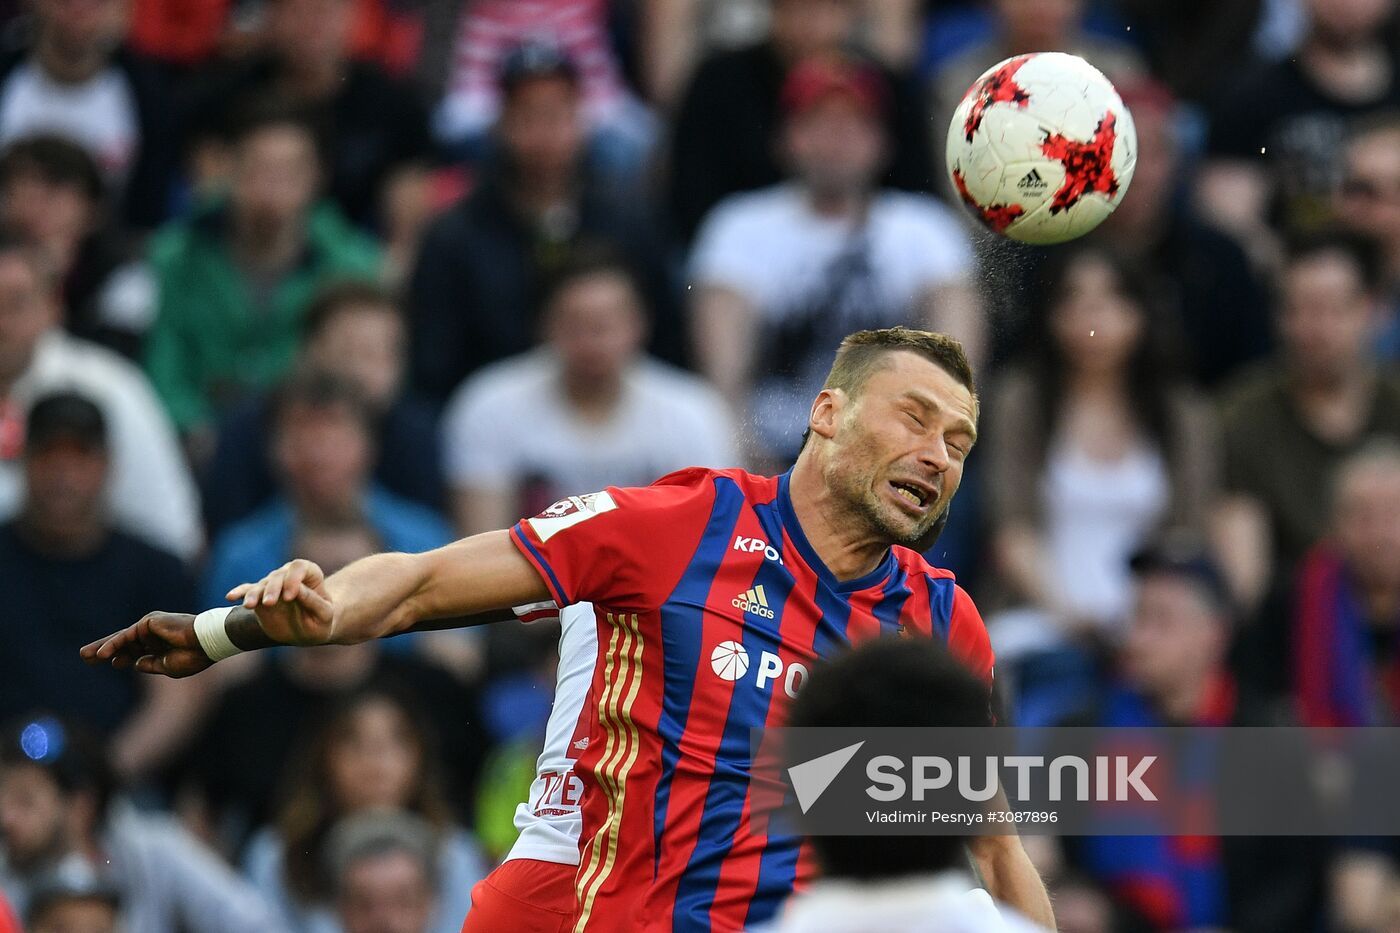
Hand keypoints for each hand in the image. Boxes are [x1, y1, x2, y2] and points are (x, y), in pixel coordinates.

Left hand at [80, 612, 212, 677]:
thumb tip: (134, 664)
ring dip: (102, 648)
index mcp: (160, 645)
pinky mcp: (148, 622)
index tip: (111, 663)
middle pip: (123, 643)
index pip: (135, 650)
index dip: (121, 656)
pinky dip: (113, 645)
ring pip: (122, 639)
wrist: (207, 643)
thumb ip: (151, 665)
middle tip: (85, 657)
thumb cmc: (194, 656)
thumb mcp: (168, 667)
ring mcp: (150, 627)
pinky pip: (126, 636)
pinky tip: (101, 655)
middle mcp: (154, 634)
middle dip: (105, 651)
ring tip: (85, 656)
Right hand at [226, 559, 335, 645]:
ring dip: (254, 594)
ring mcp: (273, 586)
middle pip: (278, 575)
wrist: (308, 631)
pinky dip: (240, 593)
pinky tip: (230, 596)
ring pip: (261, 585)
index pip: (299, 567)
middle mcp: (289, 576)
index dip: (293, 579)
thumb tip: (297, 590)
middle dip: (272, 588)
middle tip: (269, 603)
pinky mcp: (260, 598)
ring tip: (249, 605)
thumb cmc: (320, 621)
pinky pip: (248, 591)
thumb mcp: (324, 614)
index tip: (290, 596)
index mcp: (310, 574)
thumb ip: (314, 601)